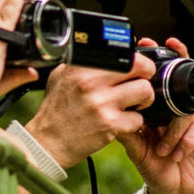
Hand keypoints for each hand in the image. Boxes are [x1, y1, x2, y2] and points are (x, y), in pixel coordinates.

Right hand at [24, 54, 157, 169]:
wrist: (47, 141)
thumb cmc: (56, 110)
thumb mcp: (61, 77)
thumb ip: (83, 63)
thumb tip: (110, 52)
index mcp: (80, 67)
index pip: (123, 54)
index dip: (136, 61)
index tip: (135, 69)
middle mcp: (90, 82)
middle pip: (140, 67)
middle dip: (146, 76)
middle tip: (139, 84)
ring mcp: (101, 104)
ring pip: (145, 91)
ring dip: (143, 100)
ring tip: (132, 105)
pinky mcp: (109, 125)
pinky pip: (138, 118)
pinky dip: (133, 122)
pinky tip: (120, 122)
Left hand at [118, 42, 193, 193]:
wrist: (174, 191)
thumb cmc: (154, 167)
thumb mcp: (135, 148)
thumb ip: (125, 129)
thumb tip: (110, 110)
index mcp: (158, 109)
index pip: (158, 80)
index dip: (156, 61)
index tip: (146, 44)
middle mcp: (178, 108)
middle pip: (182, 81)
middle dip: (177, 68)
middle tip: (171, 55)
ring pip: (187, 108)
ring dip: (174, 130)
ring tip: (163, 150)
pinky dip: (186, 139)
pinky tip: (178, 153)